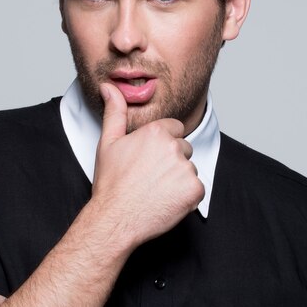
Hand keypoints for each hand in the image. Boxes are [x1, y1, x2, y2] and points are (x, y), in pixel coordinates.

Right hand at [89, 82, 204, 250]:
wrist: (115, 219)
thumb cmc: (111, 183)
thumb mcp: (108, 143)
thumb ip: (115, 111)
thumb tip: (109, 87)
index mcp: (157, 132)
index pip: (175, 129)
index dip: (163, 144)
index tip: (150, 159)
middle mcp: (174, 147)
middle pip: (184, 149)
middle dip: (172, 161)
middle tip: (151, 177)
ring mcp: (186, 169)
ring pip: (190, 169)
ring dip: (178, 179)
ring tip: (156, 190)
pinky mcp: (195, 190)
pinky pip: (197, 188)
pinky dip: (186, 196)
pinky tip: (167, 200)